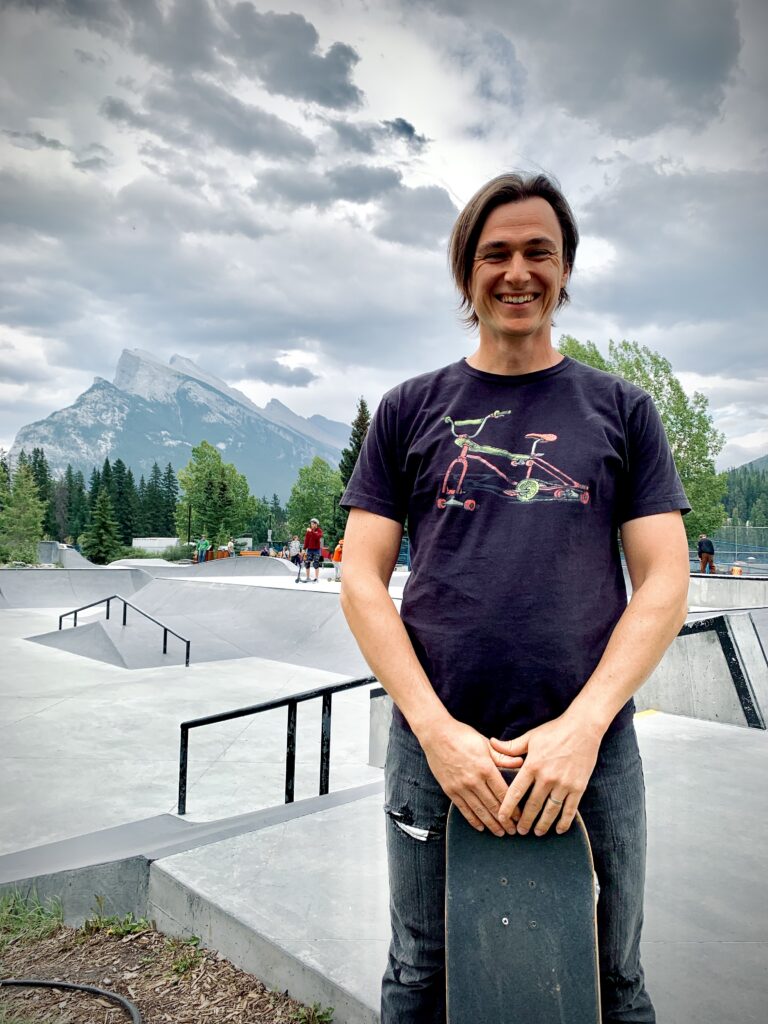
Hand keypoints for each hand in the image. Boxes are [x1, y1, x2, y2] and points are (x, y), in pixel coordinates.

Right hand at [418, 718, 523, 836]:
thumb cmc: (462, 736)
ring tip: (500, 833)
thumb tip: (520, 763)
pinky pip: (464, 809)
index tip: (519, 817)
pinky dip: (473, 820)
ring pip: (479, 811)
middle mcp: (474, 780)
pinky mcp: (450, 790)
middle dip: (504, 821)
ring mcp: (461, 787)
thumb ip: (502, 756)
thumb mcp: (485, 743)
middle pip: (493, 806)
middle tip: (513, 831)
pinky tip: (480, 827)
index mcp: (486, 768)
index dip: (513, 808)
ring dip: (491, 824)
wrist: (436, 735)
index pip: (503, 793)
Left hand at [489, 714, 602, 835]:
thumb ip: (511, 746)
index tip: (501, 818)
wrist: (583, 728)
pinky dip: (564, 822)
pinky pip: (570, 810)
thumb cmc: (554, 731)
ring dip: (542, 825)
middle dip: (524, 821)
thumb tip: (491, 743)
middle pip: (532, 806)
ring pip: (550, 811)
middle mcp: (546, 777)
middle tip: (519, 831)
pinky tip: (559, 830)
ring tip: (536, 833)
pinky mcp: (578, 787)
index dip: (507, 808)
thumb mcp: (530, 737)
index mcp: (532, 765)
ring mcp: (563, 784)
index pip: (515, 792)